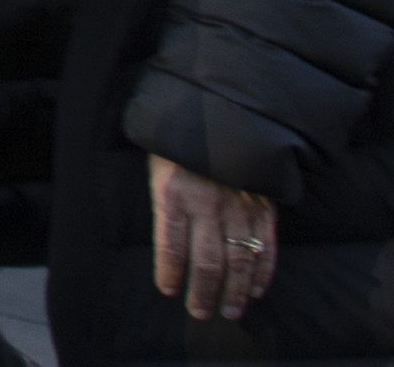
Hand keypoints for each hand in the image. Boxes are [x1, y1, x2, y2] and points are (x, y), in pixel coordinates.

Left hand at [151, 153, 277, 320]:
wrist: (214, 109)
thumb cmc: (177, 142)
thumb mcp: (157, 167)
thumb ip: (165, 205)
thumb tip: (169, 248)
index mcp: (172, 192)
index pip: (169, 244)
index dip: (169, 272)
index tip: (169, 290)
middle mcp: (206, 202)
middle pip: (206, 261)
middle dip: (203, 292)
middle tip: (201, 313)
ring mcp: (238, 204)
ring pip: (238, 260)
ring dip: (235, 292)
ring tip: (230, 311)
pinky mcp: (263, 203)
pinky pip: (265, 246)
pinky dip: (262, 272)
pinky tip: (257, 290)